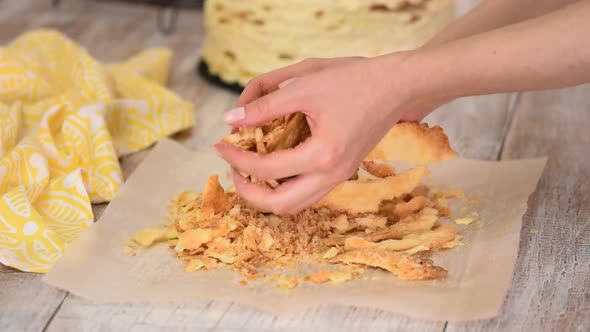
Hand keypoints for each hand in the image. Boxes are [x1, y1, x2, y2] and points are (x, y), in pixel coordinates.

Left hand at [215, 54, 429, 214]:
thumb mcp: (304, 86)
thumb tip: (230, 120)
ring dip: (267, 194)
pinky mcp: (344, 172)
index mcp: (322, 155)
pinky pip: (308, 193)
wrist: (397, 85)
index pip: (266, 170)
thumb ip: (264, 105)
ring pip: (296, 205)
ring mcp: (341, 177)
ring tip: (250, 169)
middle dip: (249, 191)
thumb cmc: (354, 80)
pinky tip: (276, 165)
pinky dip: (286, 187)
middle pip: (280, 206)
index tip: (220, 143)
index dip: (236, 157)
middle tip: (233, 167)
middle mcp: (333, 175)